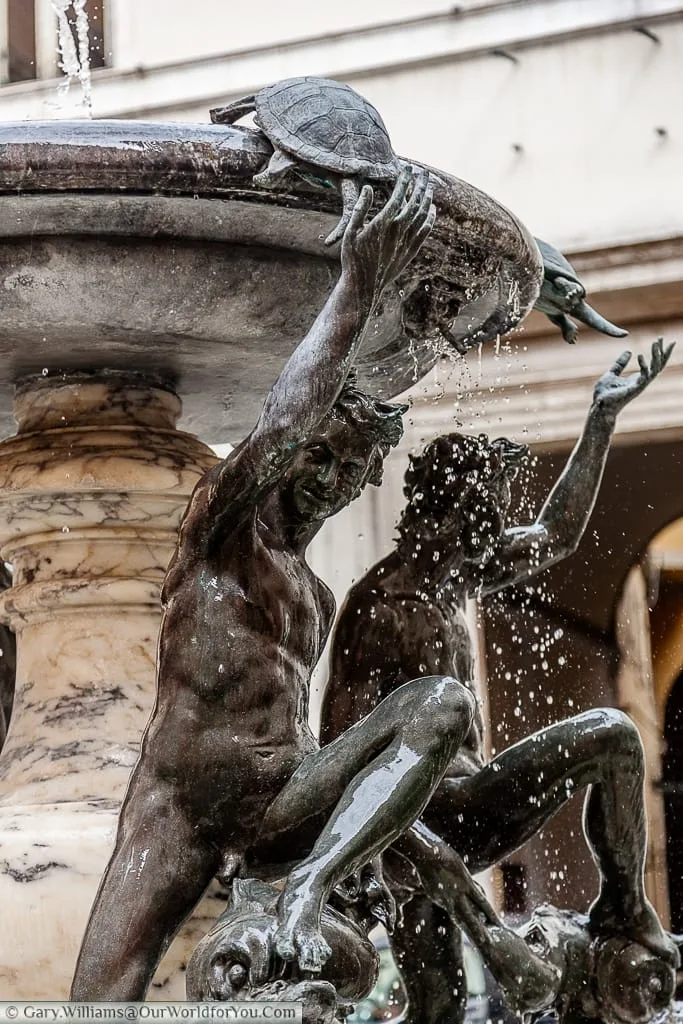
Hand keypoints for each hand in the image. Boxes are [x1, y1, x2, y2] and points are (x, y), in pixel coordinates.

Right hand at [340, 166, 435, 309]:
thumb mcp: (350, 233)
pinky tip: (432, 210)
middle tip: (424, 172)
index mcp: (383, 223)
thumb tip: (368, 188)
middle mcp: (399, 231)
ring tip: (429, 186)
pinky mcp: (411, 251)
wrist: (364, 287)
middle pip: (415, 201)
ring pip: (423, 215)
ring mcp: (407, 241)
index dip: (405, 179)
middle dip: (420, 184)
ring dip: (427, 199)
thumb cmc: (352, 259)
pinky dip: (430, 218)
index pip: (399, 194)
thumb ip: (359, 209)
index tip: (408, 167)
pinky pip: (425, 231)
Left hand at [592, 338, 673, 420]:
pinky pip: (644, 376)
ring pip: (655, 369)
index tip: (660, 339)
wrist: (600, 406)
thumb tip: (628, 351)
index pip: (653, 364)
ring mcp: (640, 385)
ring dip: (657, 355)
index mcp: (637, 378)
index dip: (659, 352)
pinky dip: (644, 365)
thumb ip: (620, 363)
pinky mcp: (635, 389)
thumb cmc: (605, 394)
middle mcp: (642, 381)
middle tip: (661, 337)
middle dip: (663, 351)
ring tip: (655, 342)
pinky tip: (639, 355)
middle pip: (659, 365)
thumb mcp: (612, 374)